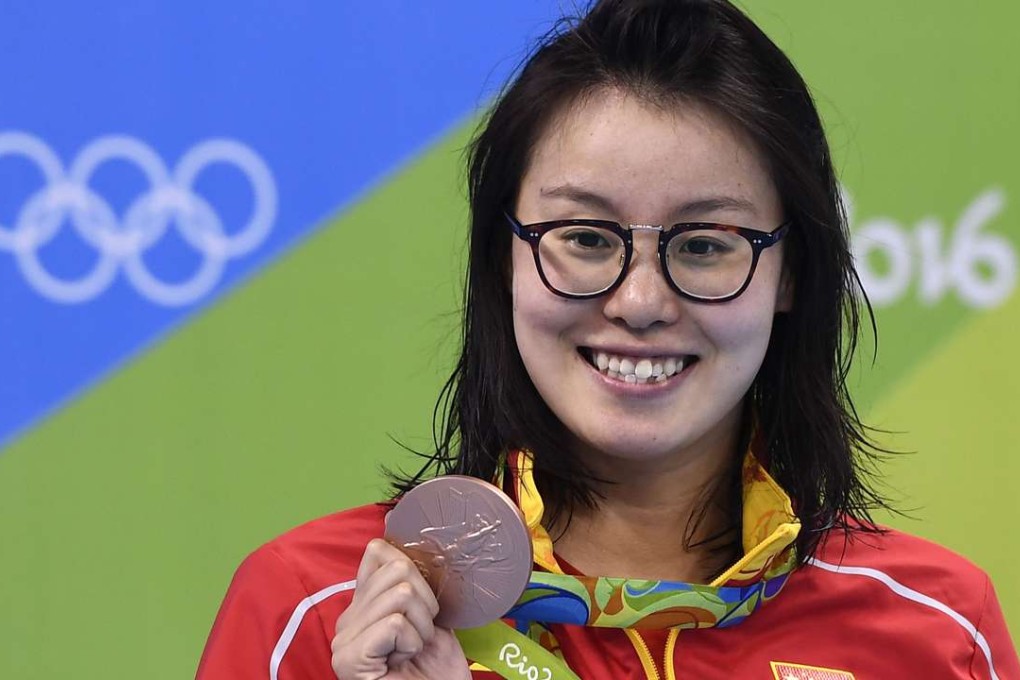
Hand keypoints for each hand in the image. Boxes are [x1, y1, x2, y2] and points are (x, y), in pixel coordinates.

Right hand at [332, 539, 470, 679]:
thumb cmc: (437, 670)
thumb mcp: (429, 616)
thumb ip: (413, 584)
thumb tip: (404, 543)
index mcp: (362, 605)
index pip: (379, 552)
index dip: (417, 575)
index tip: (420, 614)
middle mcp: (346, 619)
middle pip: (397, 569)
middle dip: (425, 604)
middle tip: (418, 638)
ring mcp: (343, 640)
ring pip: (400, 594)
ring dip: (421, 627)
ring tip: (412, 652)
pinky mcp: (349, 659)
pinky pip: (395, 623)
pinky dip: (413, 642)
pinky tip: (404, 662)